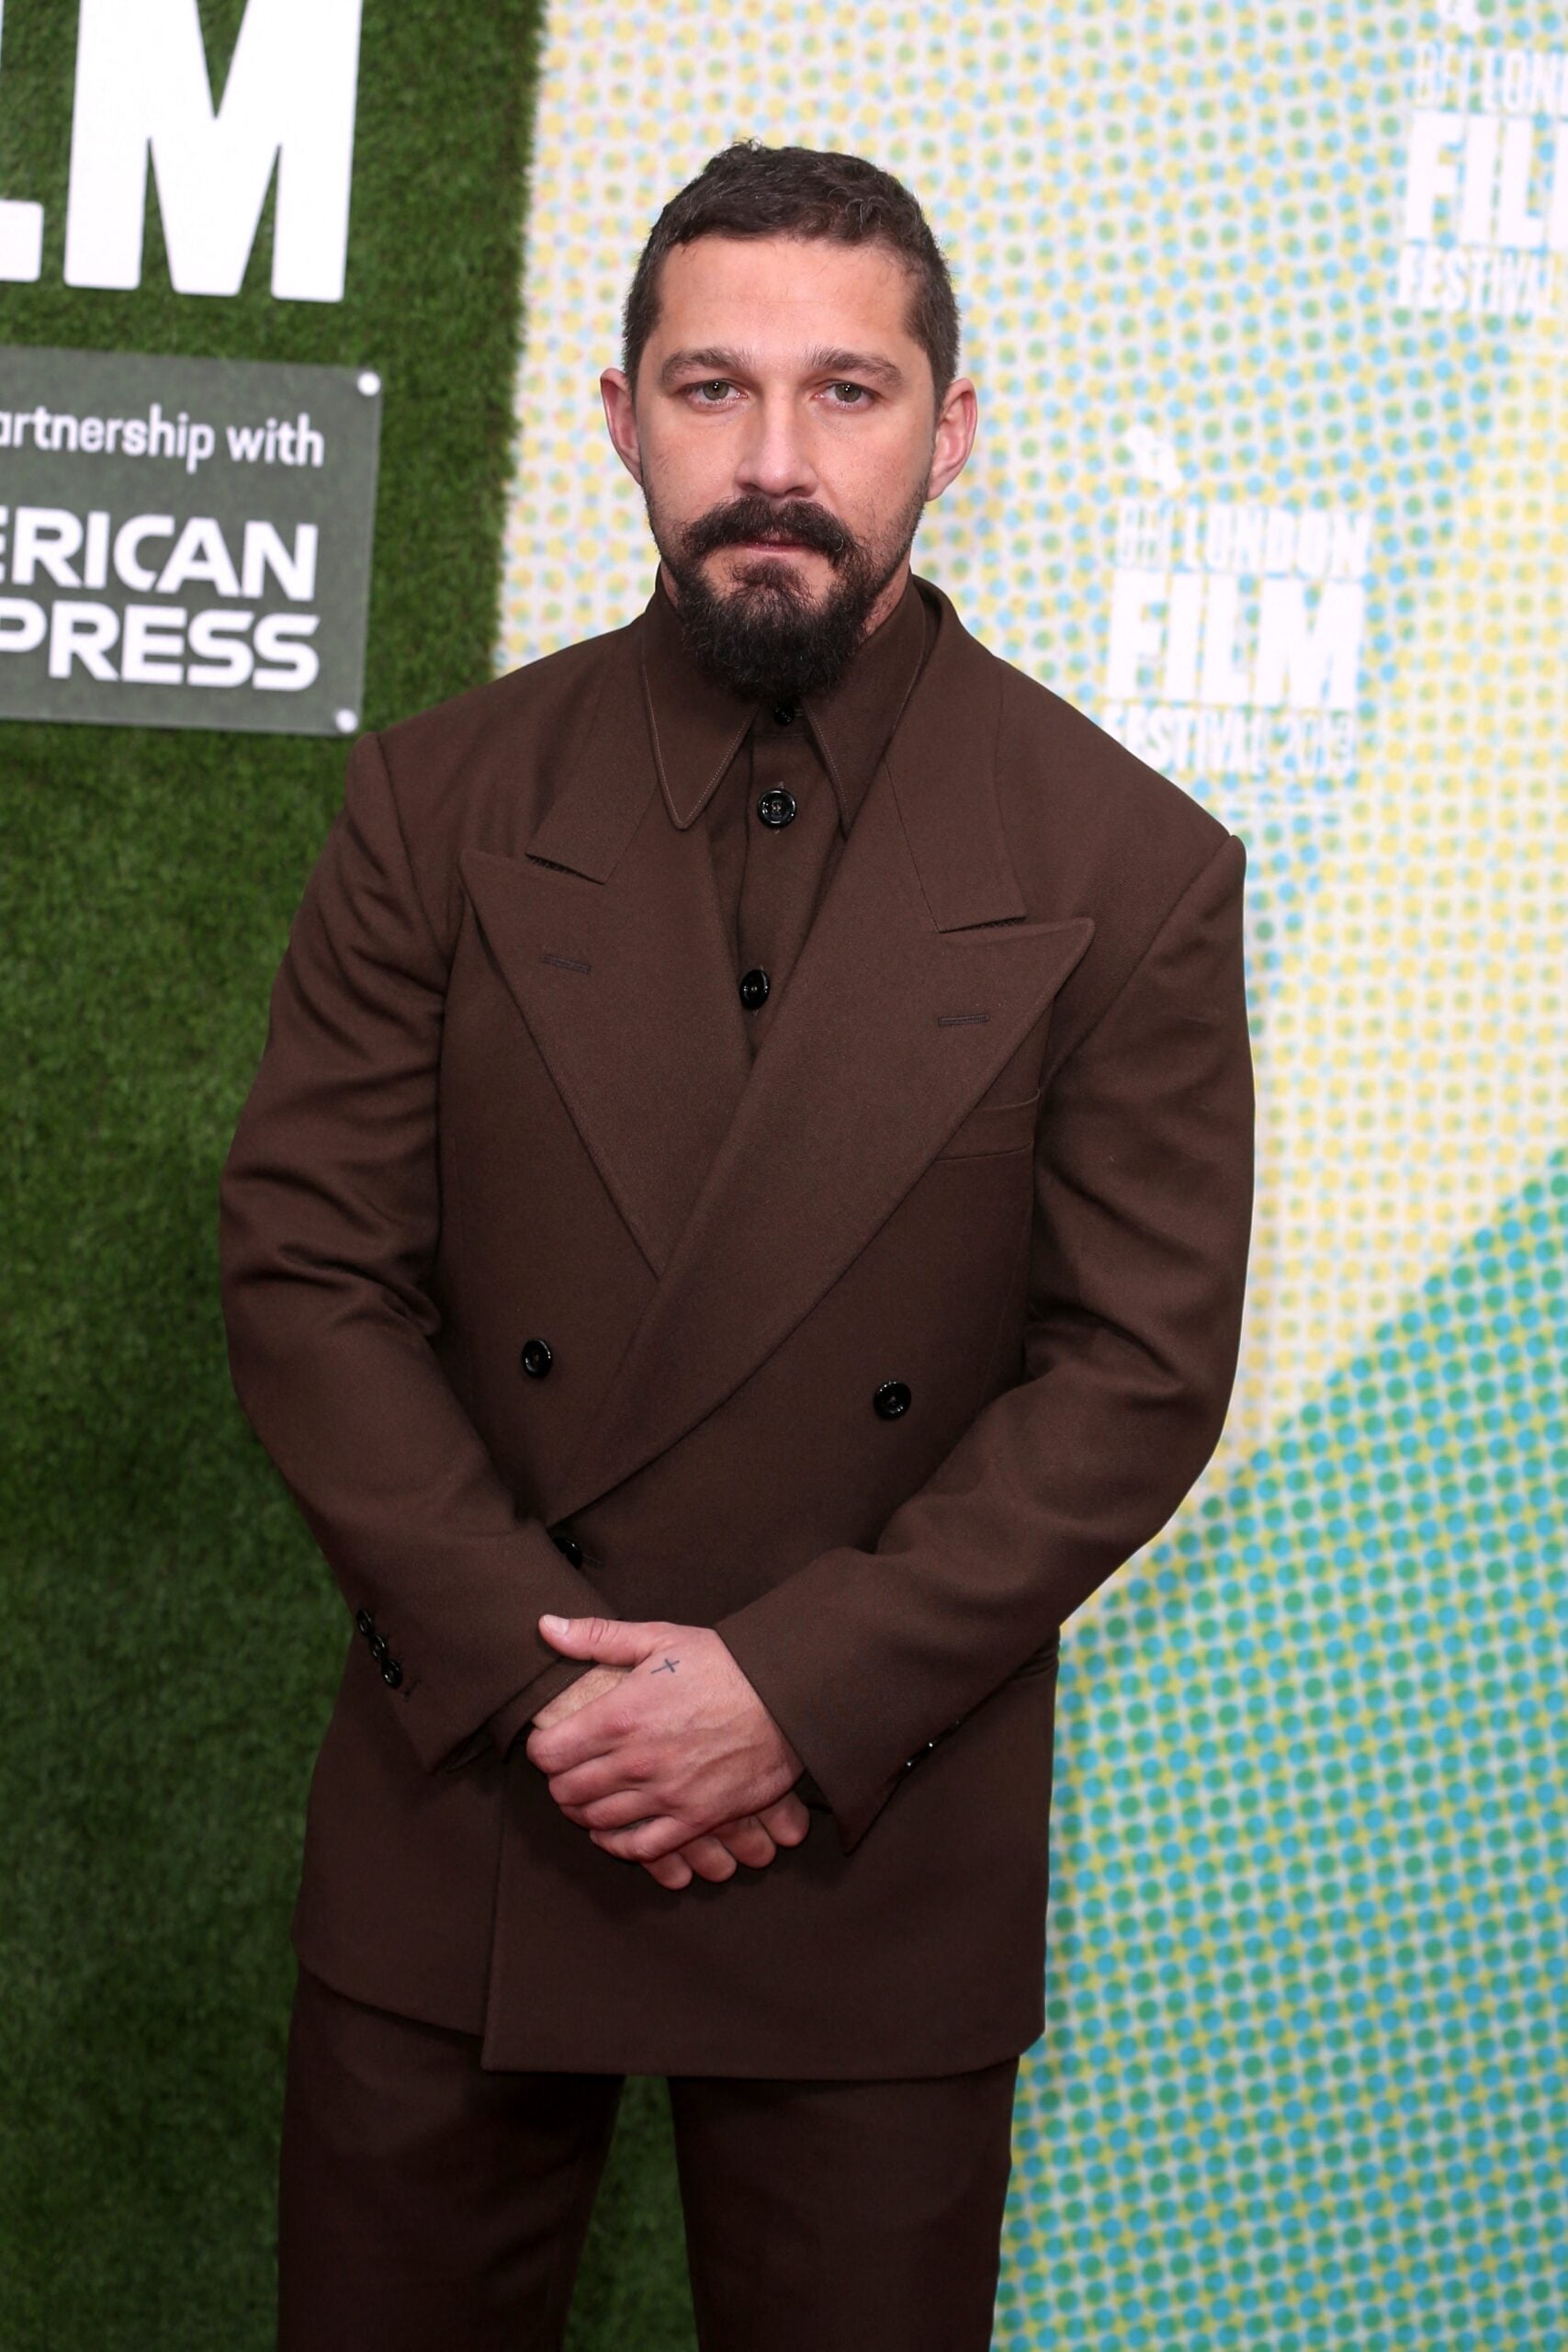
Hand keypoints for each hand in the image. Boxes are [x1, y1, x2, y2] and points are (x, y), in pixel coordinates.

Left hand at [525, 1614, 810, 1874]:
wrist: (788, 1697)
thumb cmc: (725, 1663)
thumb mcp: (660, 1638)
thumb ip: (597, 1637)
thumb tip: (544, 1626)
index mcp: (620, 1715)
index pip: (550, 1752)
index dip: (543, 1749)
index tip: (551, 1743)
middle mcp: (636, 1761)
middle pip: (567, 1791)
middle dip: (559, 1782)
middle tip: (569, 1771)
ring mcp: (666, 1795)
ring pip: (596, 1820)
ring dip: (584, 1812)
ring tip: (588, 1797)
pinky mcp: (696, 1819)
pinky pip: (641, 1848)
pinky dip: (618, 1844)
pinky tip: (612, 1832)